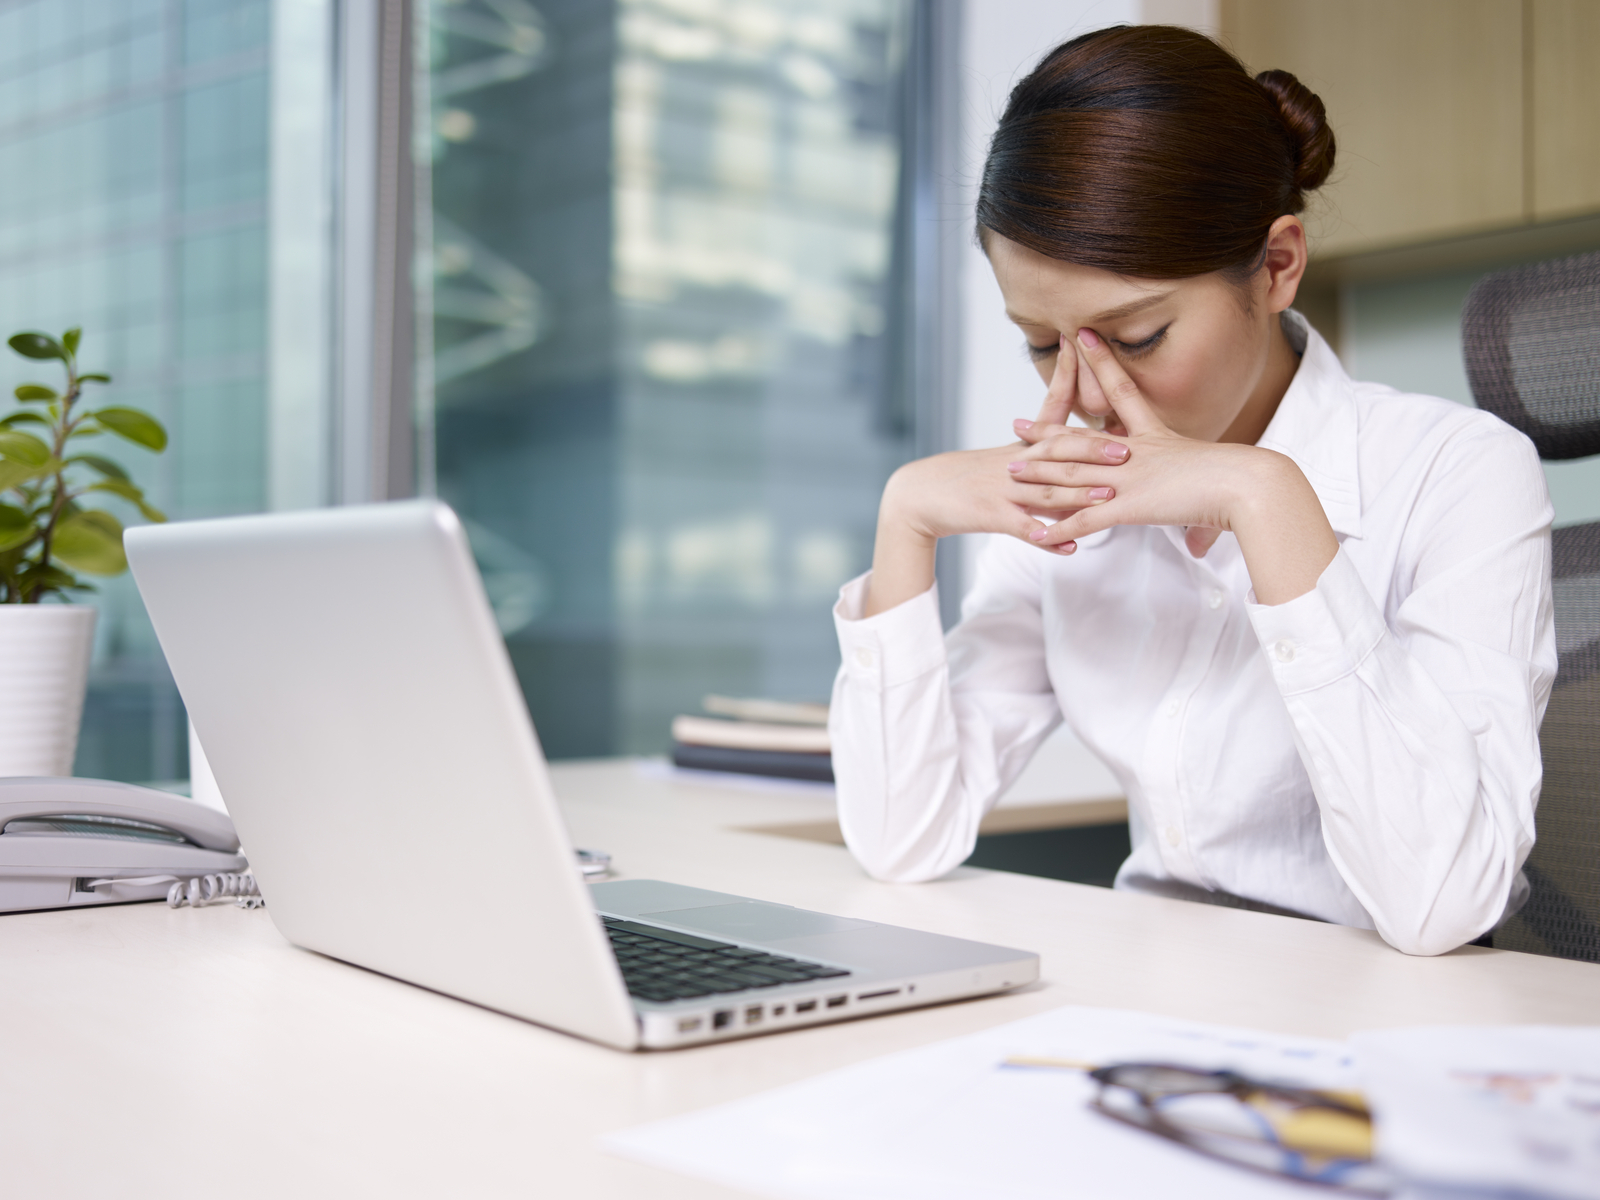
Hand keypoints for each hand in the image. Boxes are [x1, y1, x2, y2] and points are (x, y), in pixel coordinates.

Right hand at [861, 341, 1131, 615]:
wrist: (920, 494)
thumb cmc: (966, 476)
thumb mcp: (1003, 458)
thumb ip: (1040, 453)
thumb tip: (1076, 449)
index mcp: (1020, 447)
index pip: (1049, 411)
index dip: (1068, 382)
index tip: (1088, 356)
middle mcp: (1014, 464)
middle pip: (1056, 453)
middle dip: (1092, 451)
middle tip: (1126, 451)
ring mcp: (1002, 490)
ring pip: (1045, 492)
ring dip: (1077, 496)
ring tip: (1107, 498)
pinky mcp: (991, 516)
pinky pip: (1023, 529)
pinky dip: (1048, 540)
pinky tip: (1071, 547)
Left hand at [1007, 329, 1337, 604]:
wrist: (1249, 484)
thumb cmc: (1243, 479)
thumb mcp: (1216, 478)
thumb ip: (1198, 506)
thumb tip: (1199, 542)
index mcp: (1157, 436)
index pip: (1123, 390)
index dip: (1101, 362)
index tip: (1083, 337)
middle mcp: (1136, 453)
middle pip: (1081, 439)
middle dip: (1046, 432)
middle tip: (1018, 425)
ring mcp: (1128, 479)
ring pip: (1072, 476)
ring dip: (1039, 477)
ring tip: (1010, 473)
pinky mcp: (1129, 505)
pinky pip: (1085, 519)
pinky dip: (1059, 529)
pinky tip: (1037, 536)